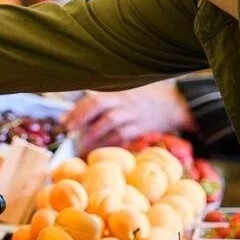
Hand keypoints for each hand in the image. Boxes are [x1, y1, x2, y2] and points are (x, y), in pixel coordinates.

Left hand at [64, 79, 194, 154]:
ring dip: (93, 138)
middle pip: (100, 108)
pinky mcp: (141, 129)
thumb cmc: (144, 95)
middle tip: (68, 133)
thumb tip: (75, 110)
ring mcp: (134, 116)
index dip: (78, 110)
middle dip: (81, 121)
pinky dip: (109, 145)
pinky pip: (122, 139)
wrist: (175, 104)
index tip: (64, 121)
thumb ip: (104, 97)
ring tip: (80, 147)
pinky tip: (98, 151)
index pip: (95, 98)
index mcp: (118, 90)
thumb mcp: (125, 89)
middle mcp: (125, 101)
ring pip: (111, 126)